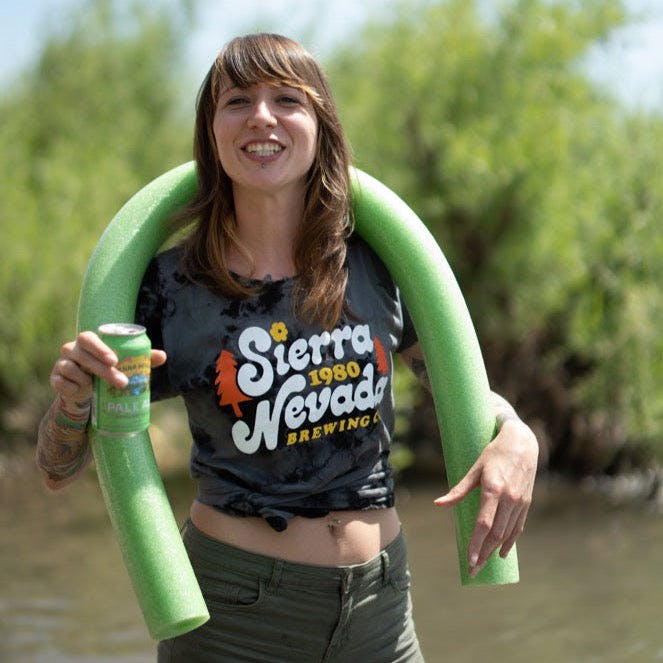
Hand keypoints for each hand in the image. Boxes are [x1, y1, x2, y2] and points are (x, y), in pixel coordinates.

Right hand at [50, 331, 166, 408]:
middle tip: (121, 382)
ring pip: (70, 368)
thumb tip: (163, 356)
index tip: (115, 360)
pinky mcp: (55, 380)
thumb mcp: (124, 367)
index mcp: (87, 342)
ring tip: (96, 388)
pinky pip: (60, 383)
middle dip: (102, 369)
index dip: (100, 348)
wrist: (87, 395)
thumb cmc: (107, 374)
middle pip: (83, 355)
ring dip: (86, 379)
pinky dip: (71, 388)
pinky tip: (81, 391)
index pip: (89, 338)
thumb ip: (141, 359)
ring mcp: (61, 364)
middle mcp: (72, 350)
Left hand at [434, 417, 537, 576]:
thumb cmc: (494, 453)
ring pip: (507, 534)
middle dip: (483, 554)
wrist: (522, 443)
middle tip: (473, 570)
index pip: (483, 524)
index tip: (469, 560)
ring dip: (494, 551)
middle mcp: (509, 498)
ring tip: (482, 564)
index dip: (476, 543)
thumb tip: (438, 504)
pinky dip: (509, 542)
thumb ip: (458, 489)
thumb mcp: (474, 469)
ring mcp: (520, 502)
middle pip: (495, 534)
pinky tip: (501, 552)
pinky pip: (518, 527)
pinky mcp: (526, 503)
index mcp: (493, 489)